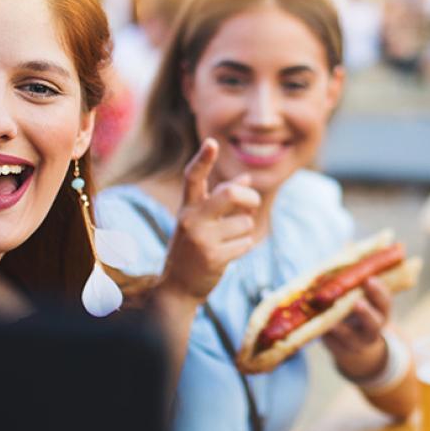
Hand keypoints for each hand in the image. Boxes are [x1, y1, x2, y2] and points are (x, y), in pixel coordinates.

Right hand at [158, 139, 260, 302]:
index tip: (212, 142)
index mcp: (187, 207)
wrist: (177, 288)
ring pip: (245, 222)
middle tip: (252, 204)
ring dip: (244, 231)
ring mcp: (201, 238)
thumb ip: (222, 198)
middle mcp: (191, 219)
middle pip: (232, 194)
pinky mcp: (213, 257)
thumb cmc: (192, 248)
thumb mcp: (201, 221)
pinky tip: (228, 254)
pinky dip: (243, 247)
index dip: (204, 159)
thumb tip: (246, 178)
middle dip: (250, 197)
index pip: (193, 177)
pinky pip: (246, 242)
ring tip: (228, 242)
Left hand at [325, 277, 392, 379]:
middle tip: (357, 302)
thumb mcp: (361, 292)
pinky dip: (325, 336)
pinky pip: (332, 344)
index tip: (369, 279)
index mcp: (380, 311)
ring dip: (341, 329)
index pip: (384, 301)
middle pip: (372, 323)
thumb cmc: (357, 306)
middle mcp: (372, 328)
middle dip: (365, 313)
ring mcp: (357, 342)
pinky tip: (317, 328)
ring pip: (350, 337)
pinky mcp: (340, 350)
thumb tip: (351, 244)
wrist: (357, 343)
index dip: (378, 291)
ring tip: (333, 322)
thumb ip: (357, 272)